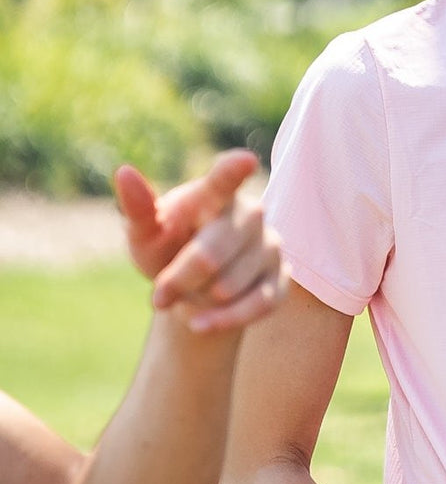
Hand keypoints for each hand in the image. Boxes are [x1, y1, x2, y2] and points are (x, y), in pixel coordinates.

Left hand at [114, 150, 287, 332]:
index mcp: (215, 195)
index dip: (233, 172)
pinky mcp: (282, 277)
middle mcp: (251, 214)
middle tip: (159, 295)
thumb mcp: (146, 235)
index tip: (245, 160)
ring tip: (190, 298)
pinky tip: (202, 324)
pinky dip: (226, 319)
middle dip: (180, 279)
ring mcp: (271, 245)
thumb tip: (124, 172)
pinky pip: (260, 304)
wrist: (194, 289)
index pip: (224, 181)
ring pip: (232, 285)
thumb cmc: (168, 250)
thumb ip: (138, 208)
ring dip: (201, 299)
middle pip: (212, 254)